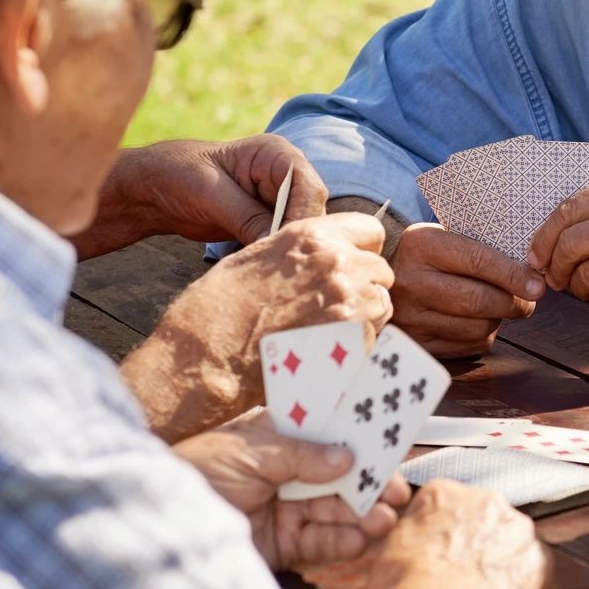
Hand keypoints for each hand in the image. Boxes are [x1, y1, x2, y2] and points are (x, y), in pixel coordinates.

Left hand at [81, 136, 327, 257]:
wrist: (155, 189)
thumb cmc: (178, 175)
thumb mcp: (211, 193)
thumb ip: (247, 217)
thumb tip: (276, 245)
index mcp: (276, 155)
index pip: (308, 187)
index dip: (302, 217)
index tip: (283, 245)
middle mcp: (285, 176)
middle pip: (310, 211)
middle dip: (296, 237)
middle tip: (281, 266)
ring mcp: (278, 201)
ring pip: (300, 230)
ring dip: (286, 249)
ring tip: (272, 272)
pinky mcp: (267, 223)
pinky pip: (281, 241)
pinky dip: (274, 255)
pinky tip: (264, 270)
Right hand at [123, 211, 394, 439]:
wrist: (206, 359)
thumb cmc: (218, 310)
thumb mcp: (256, 257)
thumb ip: (300, 252)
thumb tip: (322, 255)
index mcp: (311, 236)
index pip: (370, 229)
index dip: (362, 249)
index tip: (351, 265)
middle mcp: (338, 263)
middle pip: (380, 269)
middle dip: (365, 285)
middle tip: (335, 306)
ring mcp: (350, 303)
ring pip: (382, 304)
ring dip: (364, 316)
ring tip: (328, 332)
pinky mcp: (354, 342)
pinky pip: (374, 338)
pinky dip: (357, 345)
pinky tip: (326, 351)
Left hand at [174, 408, 410, 569]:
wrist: (161, 526)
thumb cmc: (197, 473)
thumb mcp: (249, 451)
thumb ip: (301, 455)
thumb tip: (347, 457)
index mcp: (276, 438)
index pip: (325, 433)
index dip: (358, 436)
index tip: (390, 440)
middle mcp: (286, 473)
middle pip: (339, 476)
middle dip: (369, 482)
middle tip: (398, 491)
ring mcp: (286, 509)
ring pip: (335, 511)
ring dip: (363, 514)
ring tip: (384, 518)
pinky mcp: (282, 546)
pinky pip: (320, 543)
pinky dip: (342, 542)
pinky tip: (361, 540)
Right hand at [367, 480, 555, 588]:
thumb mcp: (382, 554)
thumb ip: (404, 537)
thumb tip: (410, 542)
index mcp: (445, 493)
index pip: (442, 504)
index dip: (436, 533)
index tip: (432, 555)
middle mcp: (489, 503)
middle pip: (482, 519)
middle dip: (473, 544)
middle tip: (457, 578)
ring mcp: (521, 535)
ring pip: (512, 546)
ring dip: (501, 566)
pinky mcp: (545, 569)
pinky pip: (535, 579)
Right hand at [390, 223, 541, 357]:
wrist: (381, 279)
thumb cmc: (427, 256)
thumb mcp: (443, 237)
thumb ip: (482, 248)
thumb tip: (531, 273)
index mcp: (421, 245)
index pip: (477, 261)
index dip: (513, 275)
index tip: (537, 285)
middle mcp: (412, 282)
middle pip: (478, 300)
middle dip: (513, 303)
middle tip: (528, 301)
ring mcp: (411, 317)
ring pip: (476, 327)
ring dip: (499, 320)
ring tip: (501, 307)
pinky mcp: (417, 344)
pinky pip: (467, 346)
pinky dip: (483, 335)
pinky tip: (479, 321)